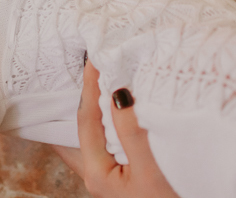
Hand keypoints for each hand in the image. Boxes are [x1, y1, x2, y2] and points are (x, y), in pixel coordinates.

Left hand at [77, 61, 178, 197]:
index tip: (94, 60)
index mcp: (97, 173)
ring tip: (98, 80)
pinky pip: (113, 139)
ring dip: (100, 107)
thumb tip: (117, 93)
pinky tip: (118, 106)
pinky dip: (114, 119)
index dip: (89, 88)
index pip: (85, 120)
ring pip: (98, 132)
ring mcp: (112, 174)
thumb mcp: (150, 168)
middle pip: (85, 126)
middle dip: (85, 97)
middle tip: (87, 65)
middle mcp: (99, 174)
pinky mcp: (128, 172)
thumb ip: (131, 130)